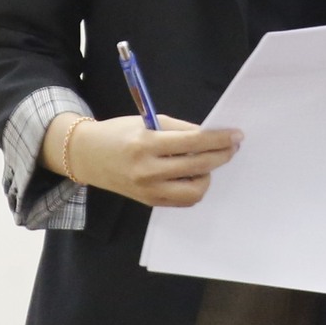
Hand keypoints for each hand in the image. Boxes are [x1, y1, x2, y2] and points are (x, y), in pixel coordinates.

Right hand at [41, 113, 242, 207]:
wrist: (89, 156)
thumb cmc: (119, 133)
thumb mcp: (147, 121)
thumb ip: (179, 130)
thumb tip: (210, 136)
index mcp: (147, 144)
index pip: (194, 142)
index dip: (219, 139)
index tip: (236, 134)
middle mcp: (148, 171)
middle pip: (198, 166)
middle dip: (221, 155)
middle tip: (233, 146)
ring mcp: (149, 190)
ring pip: (195, 190)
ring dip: (209, 174)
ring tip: (210, 161)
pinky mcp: (150, 202)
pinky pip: (183, 200)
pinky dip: (195, 187)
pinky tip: (196, 174)